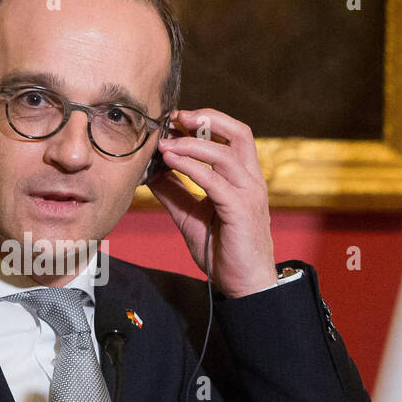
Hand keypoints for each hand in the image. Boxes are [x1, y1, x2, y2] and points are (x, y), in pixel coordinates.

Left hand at [148, 108, 276, 298]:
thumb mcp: (190, 215)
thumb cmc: (222, 250)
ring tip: (165, 143)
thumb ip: (174, 192)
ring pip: (224, 153)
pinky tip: (170, 162)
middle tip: (176, 117)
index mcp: (243, 177)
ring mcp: (249, 194)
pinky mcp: (241, 210)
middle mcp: (251, 180)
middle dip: (206, 118)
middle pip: (238, 132)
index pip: (231, 135)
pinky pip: (215, 181)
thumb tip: (150, 172)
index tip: (175, 119)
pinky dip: (191, 167)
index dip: (205, 121)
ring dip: (191, 143)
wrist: (243, 283)